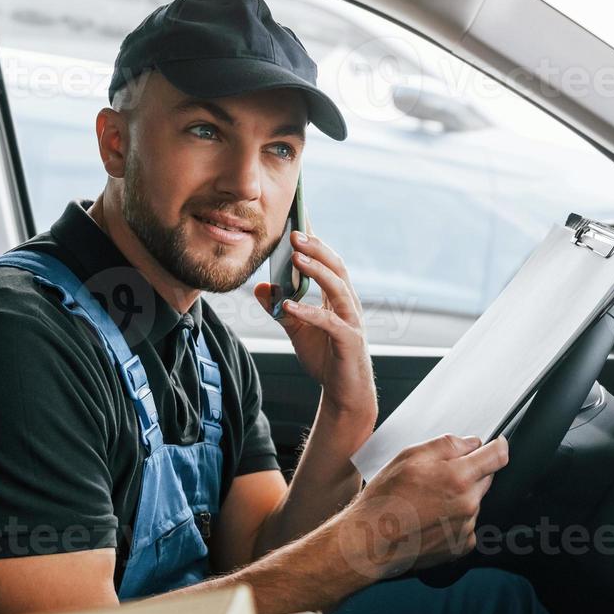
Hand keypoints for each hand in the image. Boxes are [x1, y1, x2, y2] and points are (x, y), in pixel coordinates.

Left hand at [254, 231, 375, 434]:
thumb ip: (281, 308)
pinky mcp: (349, 341)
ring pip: (338, 288)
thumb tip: (260, 287)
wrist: (344, 392)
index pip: (329, 262)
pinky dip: (309, 312)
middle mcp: (349, 304)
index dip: (315, 241)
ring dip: (317, 271)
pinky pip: (329, 322)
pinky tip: (289, 305)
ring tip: (296, 257)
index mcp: (338, 297)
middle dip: (317, 248)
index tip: (298, 220)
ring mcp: (352, 321)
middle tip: (295, 232)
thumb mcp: (297, 329)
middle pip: (337, 267)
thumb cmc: (325, 357)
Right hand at [336, 434, 509, 581]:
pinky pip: (466, 525)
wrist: (370, 542)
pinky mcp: (460, 546)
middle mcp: (468, 504)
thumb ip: (447, 444)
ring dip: (461, 497)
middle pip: (486, 478)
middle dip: (471, 472)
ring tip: (427, 501)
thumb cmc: (385, 500)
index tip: (497, 443)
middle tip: (439, 476)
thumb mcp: (410, 456)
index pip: (497, 456)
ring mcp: (465, 527)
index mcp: (459, 478)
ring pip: (474, 502)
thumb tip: (471, 443)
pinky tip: (431, 518)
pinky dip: (454, 519)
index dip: (498, 445)